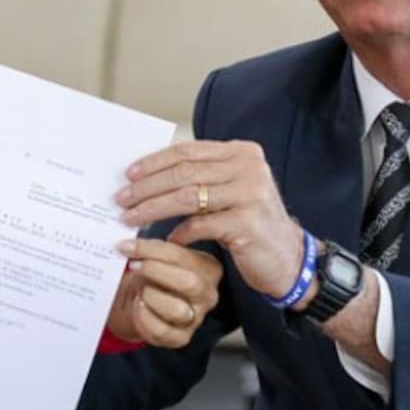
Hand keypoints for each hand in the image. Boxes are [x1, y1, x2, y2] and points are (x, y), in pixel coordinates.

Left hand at [107, 238, 221, 347]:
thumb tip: (130, 245)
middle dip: (155, 271)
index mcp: (208, 268)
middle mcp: (208, 294)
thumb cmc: (156, 274)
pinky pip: (162, 330)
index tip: (127, 246)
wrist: (147, 301)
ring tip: (140, 290)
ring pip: (176, 309)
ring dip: (151, 296)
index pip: (181, 255)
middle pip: (188, 283)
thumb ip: (150, 249)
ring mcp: (197, 318)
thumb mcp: (157, 256)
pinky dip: (144, 317)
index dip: (150, 249)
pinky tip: (139, 306)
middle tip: (133, 266)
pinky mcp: (181, 337)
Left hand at [115, 141, 303, 298]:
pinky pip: (200, 225)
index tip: (128, 175)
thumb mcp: (230, 190)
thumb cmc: (250, 223)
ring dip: (153, 208)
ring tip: (131, 218)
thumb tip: (148, 175)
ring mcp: (250, 194)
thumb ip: (202, 176)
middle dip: (147, 187)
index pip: (188, 151)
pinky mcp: (247, 223)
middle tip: (122, 199)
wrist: (287, 258)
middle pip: (184, 173)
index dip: (154, 162)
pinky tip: (167, 240)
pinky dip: (179, 232)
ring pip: (187, 197)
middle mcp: (248, 167)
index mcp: (242, 152)